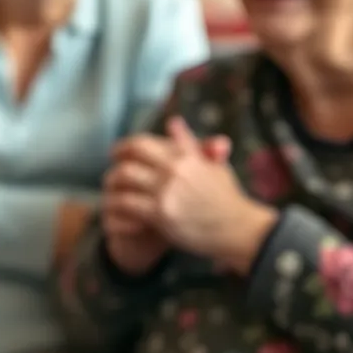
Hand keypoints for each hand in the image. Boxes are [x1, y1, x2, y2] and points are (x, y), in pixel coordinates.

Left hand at [112, 117, 275, 273]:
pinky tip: (118, 209)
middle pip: (129, 158)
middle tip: (112, 171)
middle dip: (116, 163)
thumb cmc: (227, 198)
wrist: (239, 231)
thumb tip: (173, 121)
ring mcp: (166, 192)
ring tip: (112, 190)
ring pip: (123, 178)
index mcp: (184, 156)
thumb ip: (190, 144)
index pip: (142, 143)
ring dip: (112, 184)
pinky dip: (117, 204)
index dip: (124, 146)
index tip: (118, 153)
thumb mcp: (212, 165)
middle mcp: (173, 170)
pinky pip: (126, 204)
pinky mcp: (160, 214)